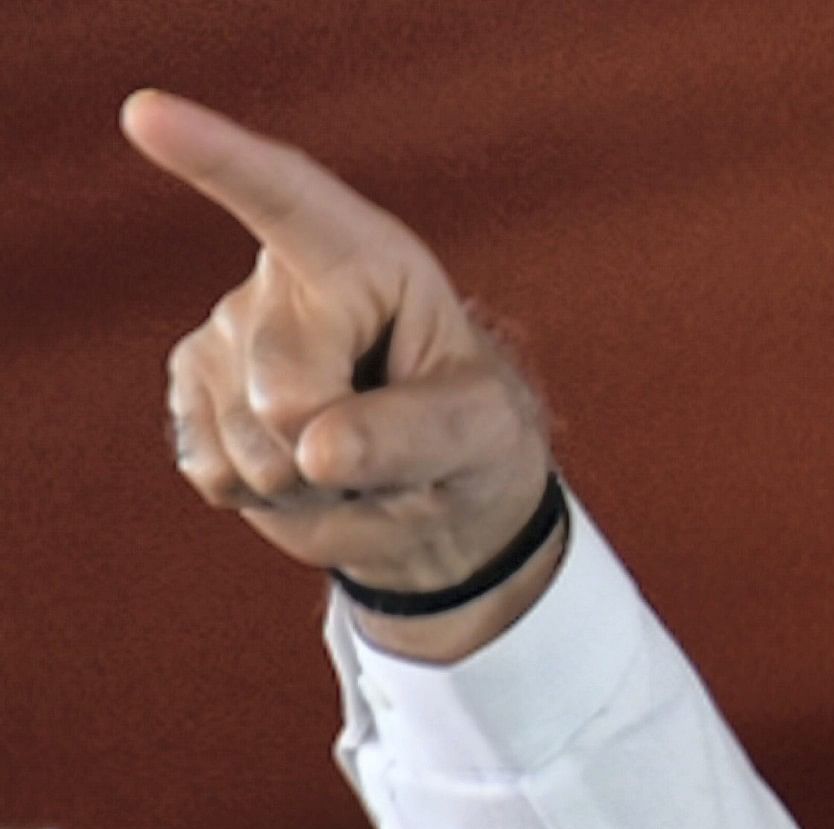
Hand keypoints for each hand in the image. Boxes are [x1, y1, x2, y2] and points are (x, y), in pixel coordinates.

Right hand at [126, 89, 559, 659]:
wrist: (434, 494)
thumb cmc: (471, 437)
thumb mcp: (480, 432)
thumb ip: (416, 434)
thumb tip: (317, 449)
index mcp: (363, 258)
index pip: (287, 200)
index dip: (218, 157)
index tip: (149, 114)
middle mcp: (280, 288)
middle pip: (287, 394)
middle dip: (344, 450)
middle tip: (394, 447)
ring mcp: (223, 343)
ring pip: (253, 450)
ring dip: (318, 486)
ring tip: (356, 460)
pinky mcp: (192, 404)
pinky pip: (221, 477)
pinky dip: (276, 505)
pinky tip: (307, 477)